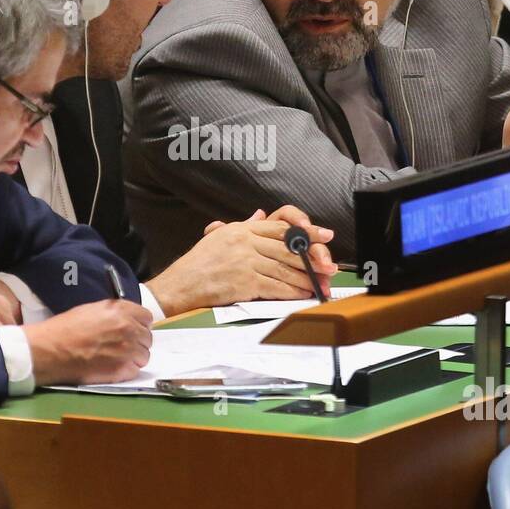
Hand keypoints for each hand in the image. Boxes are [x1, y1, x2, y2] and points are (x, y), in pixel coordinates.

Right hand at [24, 300, 152, 384]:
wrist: (50, 349)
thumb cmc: (66, 328)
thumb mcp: (93, 309)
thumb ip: (115, 313)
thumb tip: (127, 321)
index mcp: (121, 310)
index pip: (147, 317)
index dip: (139, 324)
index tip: (132, 329)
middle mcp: (129, 328)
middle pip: (147, 338)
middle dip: (137, 342)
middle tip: (121, 346)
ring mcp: (127, 350)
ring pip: (144, 356)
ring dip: (133, 357)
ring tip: (115, 358)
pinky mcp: (122, 370)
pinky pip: (135, 371)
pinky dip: (126, 371)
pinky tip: (111, 367)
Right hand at [148, 205, 335, 315]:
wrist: (180, 286)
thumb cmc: (197, 265)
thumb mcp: (218, 237)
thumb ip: (242, 226)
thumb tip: (261, 215)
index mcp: (240, 230)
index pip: (279, 227)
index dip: (305, 231)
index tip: (324, 235)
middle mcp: (244, 243)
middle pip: (287, 248)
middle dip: (312, 257)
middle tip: (329, 265)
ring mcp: (245, 262)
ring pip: (284, 269)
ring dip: (305, 279)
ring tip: (319, 284)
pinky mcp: (244, 283)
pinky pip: (275, 287)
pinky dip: (292, 292)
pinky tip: (302, 294)